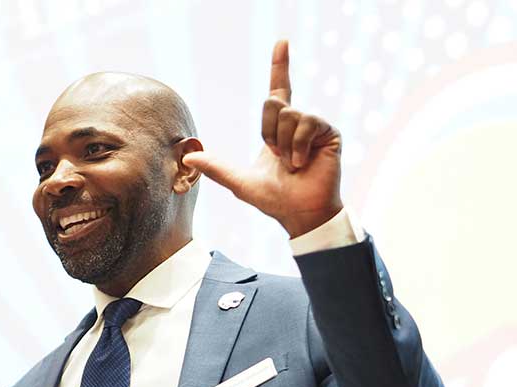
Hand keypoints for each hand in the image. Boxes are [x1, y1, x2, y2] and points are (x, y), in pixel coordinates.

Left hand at [183, 40, 343, 238]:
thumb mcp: (239, 182)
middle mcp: (297, 122)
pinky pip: (307, 122)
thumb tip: (188, 156)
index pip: (279, 90)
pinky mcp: (329, 133)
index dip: (280, 65)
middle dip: (268, 133)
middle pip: (272, 102)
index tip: (281, 41)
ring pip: (289, 114)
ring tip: (291, 163)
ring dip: (283, 144)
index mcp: (278, 129)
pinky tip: (301, 163)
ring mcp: (314, 127)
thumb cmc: (274, 199)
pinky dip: (297, 146)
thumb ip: (216, 167)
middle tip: (277, 158)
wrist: (299, 214)